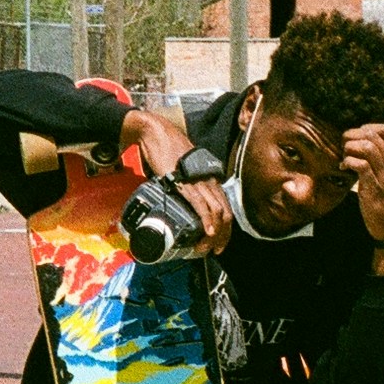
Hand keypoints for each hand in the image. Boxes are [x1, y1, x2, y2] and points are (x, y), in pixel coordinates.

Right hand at [123, 107, 229, 251]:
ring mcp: (200, 182)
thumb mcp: (182, 170)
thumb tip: (178, 198)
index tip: (218, 241)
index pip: (225, 208)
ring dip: (215, 233)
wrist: (157, 134)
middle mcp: (210, 181)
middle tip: (215, 250)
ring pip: (218, 212)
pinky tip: (207, 232)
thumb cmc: (167, 150)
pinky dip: (207, 220)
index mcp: (210, 179)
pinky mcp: (186, 182)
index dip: (225, 228)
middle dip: (224, 236)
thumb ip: (185, 184)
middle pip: (226, 213)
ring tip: (207, 247)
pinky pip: (201, 204)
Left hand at [337, 122, 383, 248]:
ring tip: (344, 156)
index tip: (354, 137)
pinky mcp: (375, 186)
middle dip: (352, 136)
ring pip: (366, 147)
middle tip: (343, 145)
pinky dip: (347, 162)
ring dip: (349, 148)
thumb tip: (362, 142)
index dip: (364, 128)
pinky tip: (344, 167)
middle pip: (371, 135)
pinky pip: (359, 164)